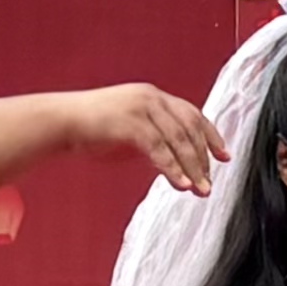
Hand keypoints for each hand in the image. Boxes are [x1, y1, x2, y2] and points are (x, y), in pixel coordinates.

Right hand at [66, 85, 224, 196]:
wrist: (62, 122)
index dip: (211, 136)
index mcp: (154, 96)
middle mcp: (152, 97)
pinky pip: (159, 149)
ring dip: (192, 168)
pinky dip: (172, 168)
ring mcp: (141, 108)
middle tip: (210, 183)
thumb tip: (176, 163)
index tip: (224, 156)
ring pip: (179, 140)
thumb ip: (154, 139)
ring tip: (200, 189)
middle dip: (204, 158)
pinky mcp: (130, 123)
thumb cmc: (92, 129)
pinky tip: (180, 184)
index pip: (192, 114)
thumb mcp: (130, 129)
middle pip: (190, 128)